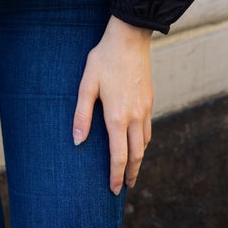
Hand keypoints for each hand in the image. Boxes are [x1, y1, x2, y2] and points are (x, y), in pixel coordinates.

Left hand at [72, 16, 153, 194]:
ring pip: (144, 142)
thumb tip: (78, 141)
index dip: (116, 175)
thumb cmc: (104, 59)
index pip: (119, 156)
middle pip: (136, 154)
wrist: (129, 39)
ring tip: (132, 168)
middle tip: (126, 186)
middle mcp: (134, 117)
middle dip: (131, 173)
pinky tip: (137, 141)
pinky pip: (148, 128)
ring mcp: (145, 108)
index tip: (114, 189)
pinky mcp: (150, 100)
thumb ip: (82, 114)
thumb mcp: (87, 85)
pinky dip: (143, 141)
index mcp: (117, 116)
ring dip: (139, 158)